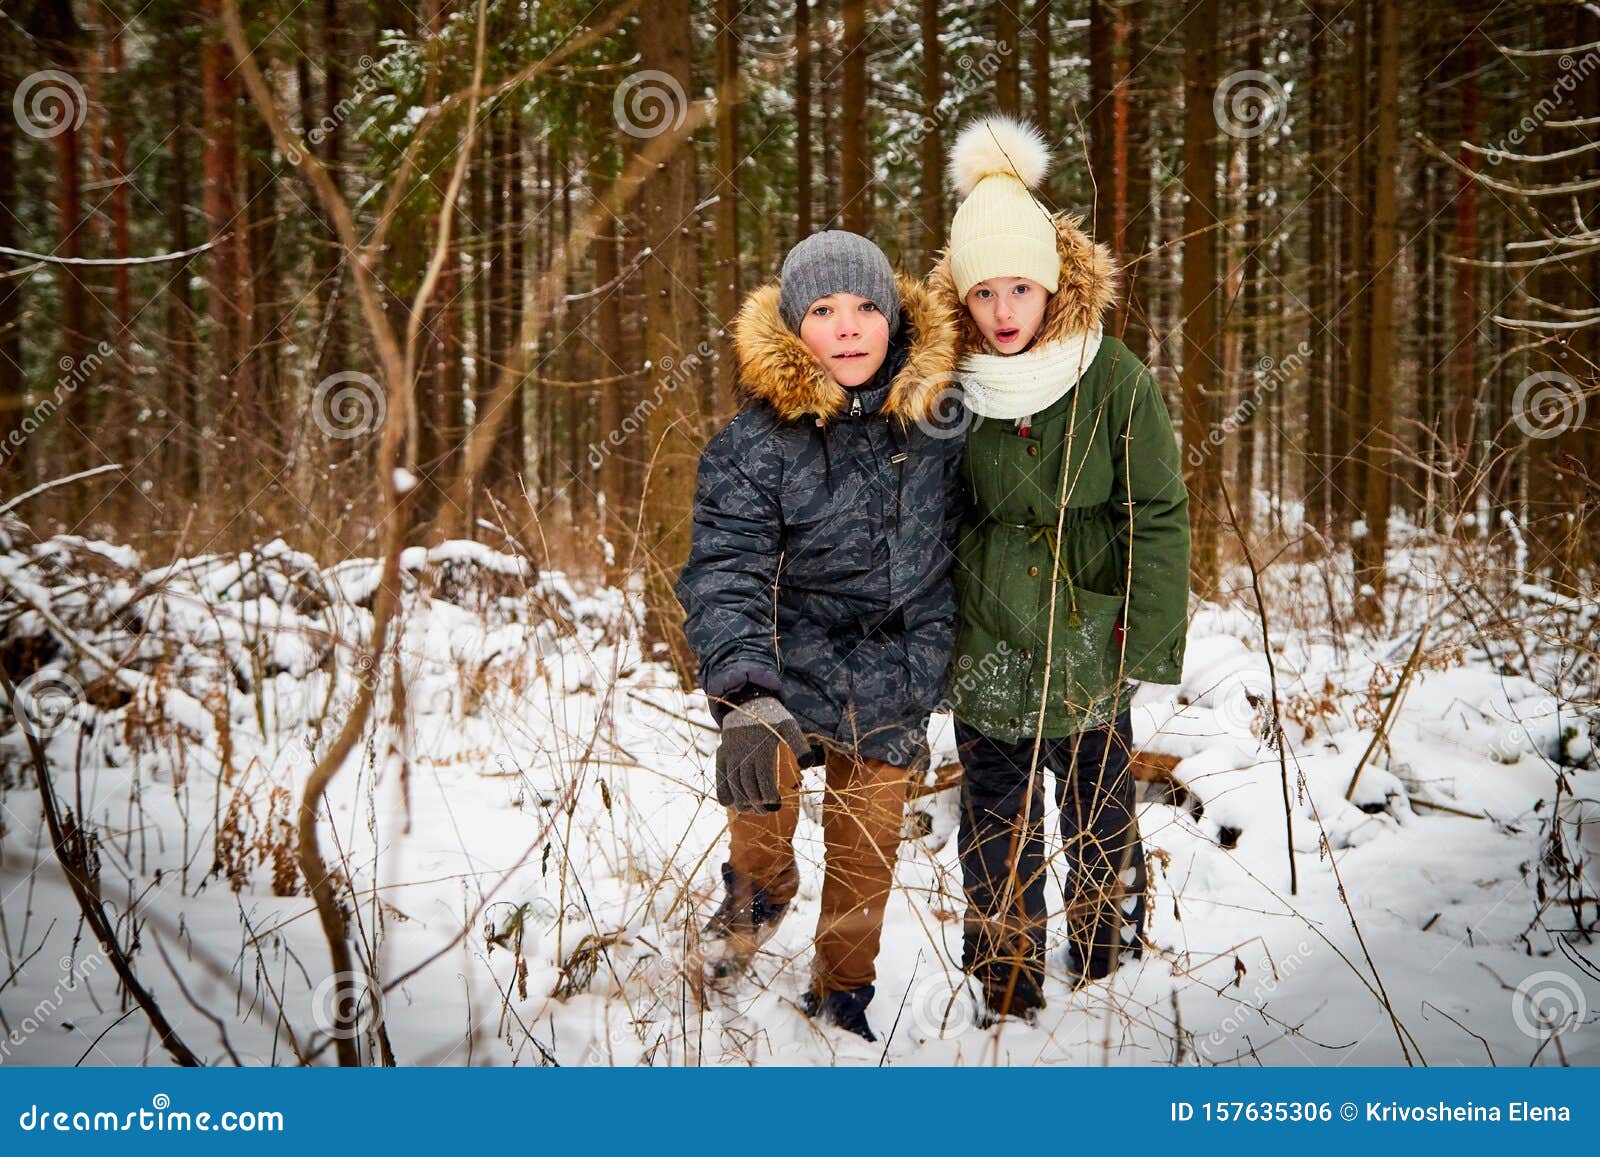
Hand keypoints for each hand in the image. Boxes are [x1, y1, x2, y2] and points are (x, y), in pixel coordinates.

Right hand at [715, 697, 804, 813]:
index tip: (776, 806)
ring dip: (742, 802)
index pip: (763, 780)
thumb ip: (800, 744)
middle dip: (758, 804)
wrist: (747, 700)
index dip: (769, 797)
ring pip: (734, 785)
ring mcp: (730, 754)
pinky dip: (723, 792)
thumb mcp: (789, 725)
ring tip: (752, 810)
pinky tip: (730, 803)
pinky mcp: (722, 754)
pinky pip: (720, 777)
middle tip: (766, 811)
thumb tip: (808, 764)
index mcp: (761, 749)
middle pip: (748, 787)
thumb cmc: (772, 717)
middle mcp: (743, 753)